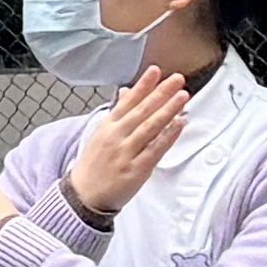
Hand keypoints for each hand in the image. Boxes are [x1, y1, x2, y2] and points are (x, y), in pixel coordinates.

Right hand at [66, 60, 190, 220]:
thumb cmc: (93, 165)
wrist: (83, 195)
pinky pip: (155, 149)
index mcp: (107, 126)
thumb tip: (128, 93)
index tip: (155, 71)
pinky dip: (168, 135)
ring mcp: (126, 152)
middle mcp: (116, 137)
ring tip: (182, 96)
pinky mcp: (136, 169)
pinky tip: (180, 123)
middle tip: (176, 79)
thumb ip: (119, 114)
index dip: (142, 85)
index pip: (127, 101)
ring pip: (150, 127)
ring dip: (168, 110)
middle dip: (160, 93)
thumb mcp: (101, 134)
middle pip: (141, 111)